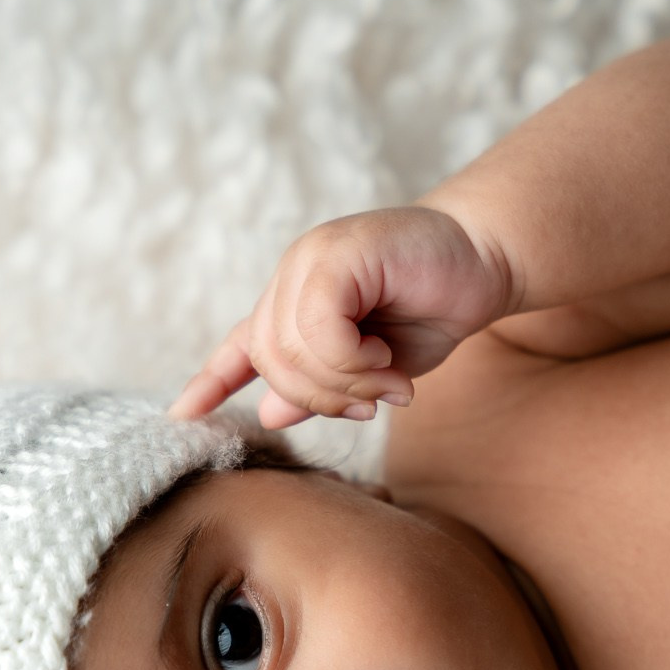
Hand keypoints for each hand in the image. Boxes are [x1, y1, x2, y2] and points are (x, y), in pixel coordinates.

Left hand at [168, 205, 511, 428]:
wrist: (486, 260)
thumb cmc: (435, 308)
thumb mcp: (374, 364)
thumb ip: (323, 385)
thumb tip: (270, 414)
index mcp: (296, 300)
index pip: (243, 344)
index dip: (212, 380)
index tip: (183, 415)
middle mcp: (293, 275)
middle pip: (271, 359)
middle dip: (319, 398)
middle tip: (369, 406)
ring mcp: (311, 259)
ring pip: (294, 350)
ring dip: (345, 383)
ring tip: (388, 383)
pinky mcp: (337, 254)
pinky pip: (321, 329)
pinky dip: (354, 359)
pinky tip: (387, 357)